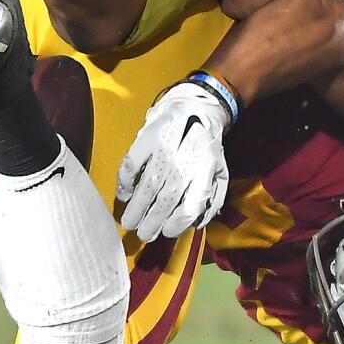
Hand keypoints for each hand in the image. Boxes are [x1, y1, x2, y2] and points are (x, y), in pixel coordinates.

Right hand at [116, 82, 229, 241]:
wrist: (197, 108)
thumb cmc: (207, 148)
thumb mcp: (220, 172)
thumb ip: (213, 199)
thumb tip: (198, 223)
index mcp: (205, 172)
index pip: (190, 206)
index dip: (176, 224)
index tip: (166, 232)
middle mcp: (185, 162)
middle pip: (166, 200)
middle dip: (151, 222)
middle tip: (143, 234)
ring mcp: (164, 149)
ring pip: (147, 186)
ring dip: (136, 208)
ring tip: (129, 222)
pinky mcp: (146, 137)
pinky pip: (131, 164)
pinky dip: (124, 182)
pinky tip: (123, 195)